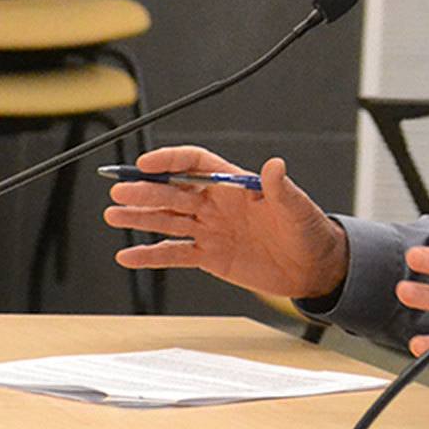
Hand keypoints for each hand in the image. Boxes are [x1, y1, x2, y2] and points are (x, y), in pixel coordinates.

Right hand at [104, 146, 345, 298]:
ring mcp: (211, 230)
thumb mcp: (298, 209)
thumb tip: (275, 165)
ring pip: (168, 220)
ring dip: (141, 217)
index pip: (196, 164)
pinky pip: (175, 253)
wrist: (314, 268)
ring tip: (113, 214)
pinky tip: (128, 255)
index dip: (171, 161)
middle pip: (174, 191)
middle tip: (120, 191)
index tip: (146, 164)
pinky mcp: (210, 256)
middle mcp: (218, 205)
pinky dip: (151, 255)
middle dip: (147, 191)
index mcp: (236, 186)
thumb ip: (282, 189)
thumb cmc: (310, 231)